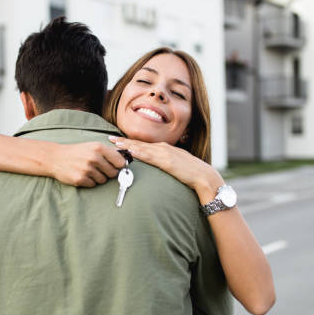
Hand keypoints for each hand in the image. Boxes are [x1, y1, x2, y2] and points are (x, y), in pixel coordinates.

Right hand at [50, 142, 126, 186]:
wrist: (55, 157)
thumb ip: (108, 152)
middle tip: (99, 169)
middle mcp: (94, 158)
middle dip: (109, 173)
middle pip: (113, 173)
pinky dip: (89, 182)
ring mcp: (87, 169)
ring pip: (103, 180)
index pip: (120, 162)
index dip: (119, 166)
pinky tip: (82, 174)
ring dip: (98, 178)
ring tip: (88, 170)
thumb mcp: (92, 146)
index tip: (116, 167)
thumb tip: (125, 160)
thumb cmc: (77, 152)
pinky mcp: (80, 179)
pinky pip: (93, 184)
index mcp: (99, 148)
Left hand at [109, 136, 224, 201]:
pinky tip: (129, 151)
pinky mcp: (167, 161)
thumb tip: (156, 167)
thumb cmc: (191, 173)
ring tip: (115, 144)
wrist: (204, 176)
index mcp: (164, 149)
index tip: (118, 140)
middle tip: (110, 138)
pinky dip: (138, 153)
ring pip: (142, 148)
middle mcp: (163, 148)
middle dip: (124, 141)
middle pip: (139, 144)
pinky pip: (149, 156)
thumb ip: (165, 164)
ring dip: (127, 145)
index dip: (130, 142)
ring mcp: (165, 154)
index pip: (143, 145)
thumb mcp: (175, 165)